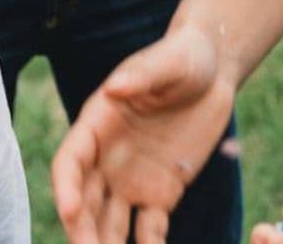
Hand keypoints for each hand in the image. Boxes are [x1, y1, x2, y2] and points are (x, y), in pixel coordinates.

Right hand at [54, 24, 236, 243]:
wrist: (216, 69)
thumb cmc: (186, 56)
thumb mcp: (169, 60)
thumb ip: (143, 75)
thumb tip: (115, 88)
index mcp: (98, 124)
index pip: (71, 161)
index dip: (66, 187)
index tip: (69, 210)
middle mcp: (107, 159)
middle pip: (84, 202)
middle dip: (82, 231)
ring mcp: (131, 180)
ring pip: (109, 224)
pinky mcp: (161, 194)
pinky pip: (148, 230)